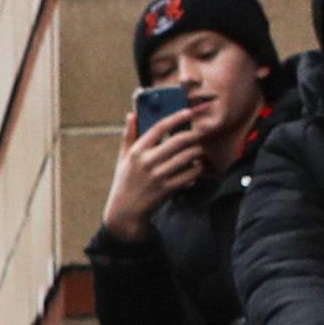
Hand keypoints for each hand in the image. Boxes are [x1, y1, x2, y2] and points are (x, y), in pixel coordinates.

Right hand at [98, 104, 206, 241]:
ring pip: (187, 157)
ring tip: (198, 151)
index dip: (175, 117)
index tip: (188, 112)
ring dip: (197, 152)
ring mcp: (157, 177)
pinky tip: (196, 168)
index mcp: (136, 151)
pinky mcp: (166, 190)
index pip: (159, 128)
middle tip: (200, 133)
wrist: (125, 212)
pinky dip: (196, 170)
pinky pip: (190, 175)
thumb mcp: (122, 159)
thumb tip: (131, 115)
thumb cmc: (125, 182)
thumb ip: (128, 136)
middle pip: (178, 140)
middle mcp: (146, 162)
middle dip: (193, 135)